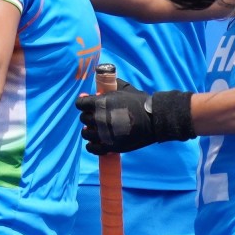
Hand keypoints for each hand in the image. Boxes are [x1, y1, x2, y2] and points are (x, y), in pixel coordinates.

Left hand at [75, 81, 194, 153]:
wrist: (154, 119)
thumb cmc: (140, 102)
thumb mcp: (125, 89)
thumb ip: (110, 87)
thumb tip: (97, 90)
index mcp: (100, 103)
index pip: (80, 103)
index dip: (84, 103)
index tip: (89, 104)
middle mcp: (98, 119)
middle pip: (83, 118)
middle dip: (89, 116)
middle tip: (98, 116)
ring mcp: (103, 134)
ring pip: (86, 133)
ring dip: (90, 130)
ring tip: (96, 130)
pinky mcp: (110, 146)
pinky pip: (92, 148)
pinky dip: (92, 145)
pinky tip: (96, 142)